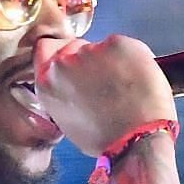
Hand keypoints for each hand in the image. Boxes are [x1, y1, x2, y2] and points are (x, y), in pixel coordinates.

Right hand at [33, 34, 178, 156]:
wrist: (138, 139)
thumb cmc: (107, 139)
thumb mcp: (69, 122)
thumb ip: (64, 95)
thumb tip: (73, 86)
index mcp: (48, 84)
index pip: (45, 50)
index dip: (61, 53)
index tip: (74, 61)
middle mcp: (63, 63)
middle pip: (76, 48)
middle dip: (90, 61)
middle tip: (108, 82)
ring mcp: (90, 51)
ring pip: (101, 48)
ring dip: (112, 61)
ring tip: (125, 87)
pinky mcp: (117, 44)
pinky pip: (124, 47)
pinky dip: (132, 58)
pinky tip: (137, 80)